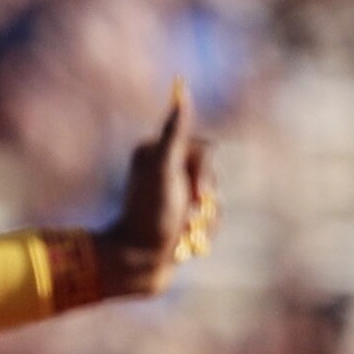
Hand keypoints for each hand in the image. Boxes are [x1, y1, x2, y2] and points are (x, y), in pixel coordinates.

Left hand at [91, 82, 213, 300]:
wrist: (139, 262)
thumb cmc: (150, 215)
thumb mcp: (165, 170)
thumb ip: (175, 132)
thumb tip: (181, 91)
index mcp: (156, 152)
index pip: (206, 150)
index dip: (206, 172)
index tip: (194, 193)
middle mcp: (164, 171)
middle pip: (211, 174)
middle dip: (206, 198)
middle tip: (188, 216)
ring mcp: (173, 196)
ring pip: (214, 200)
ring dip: (206, 219)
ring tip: (185, 233)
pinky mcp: (179, 218)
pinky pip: (210, 218)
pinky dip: (205, 231)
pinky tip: (187, 242)